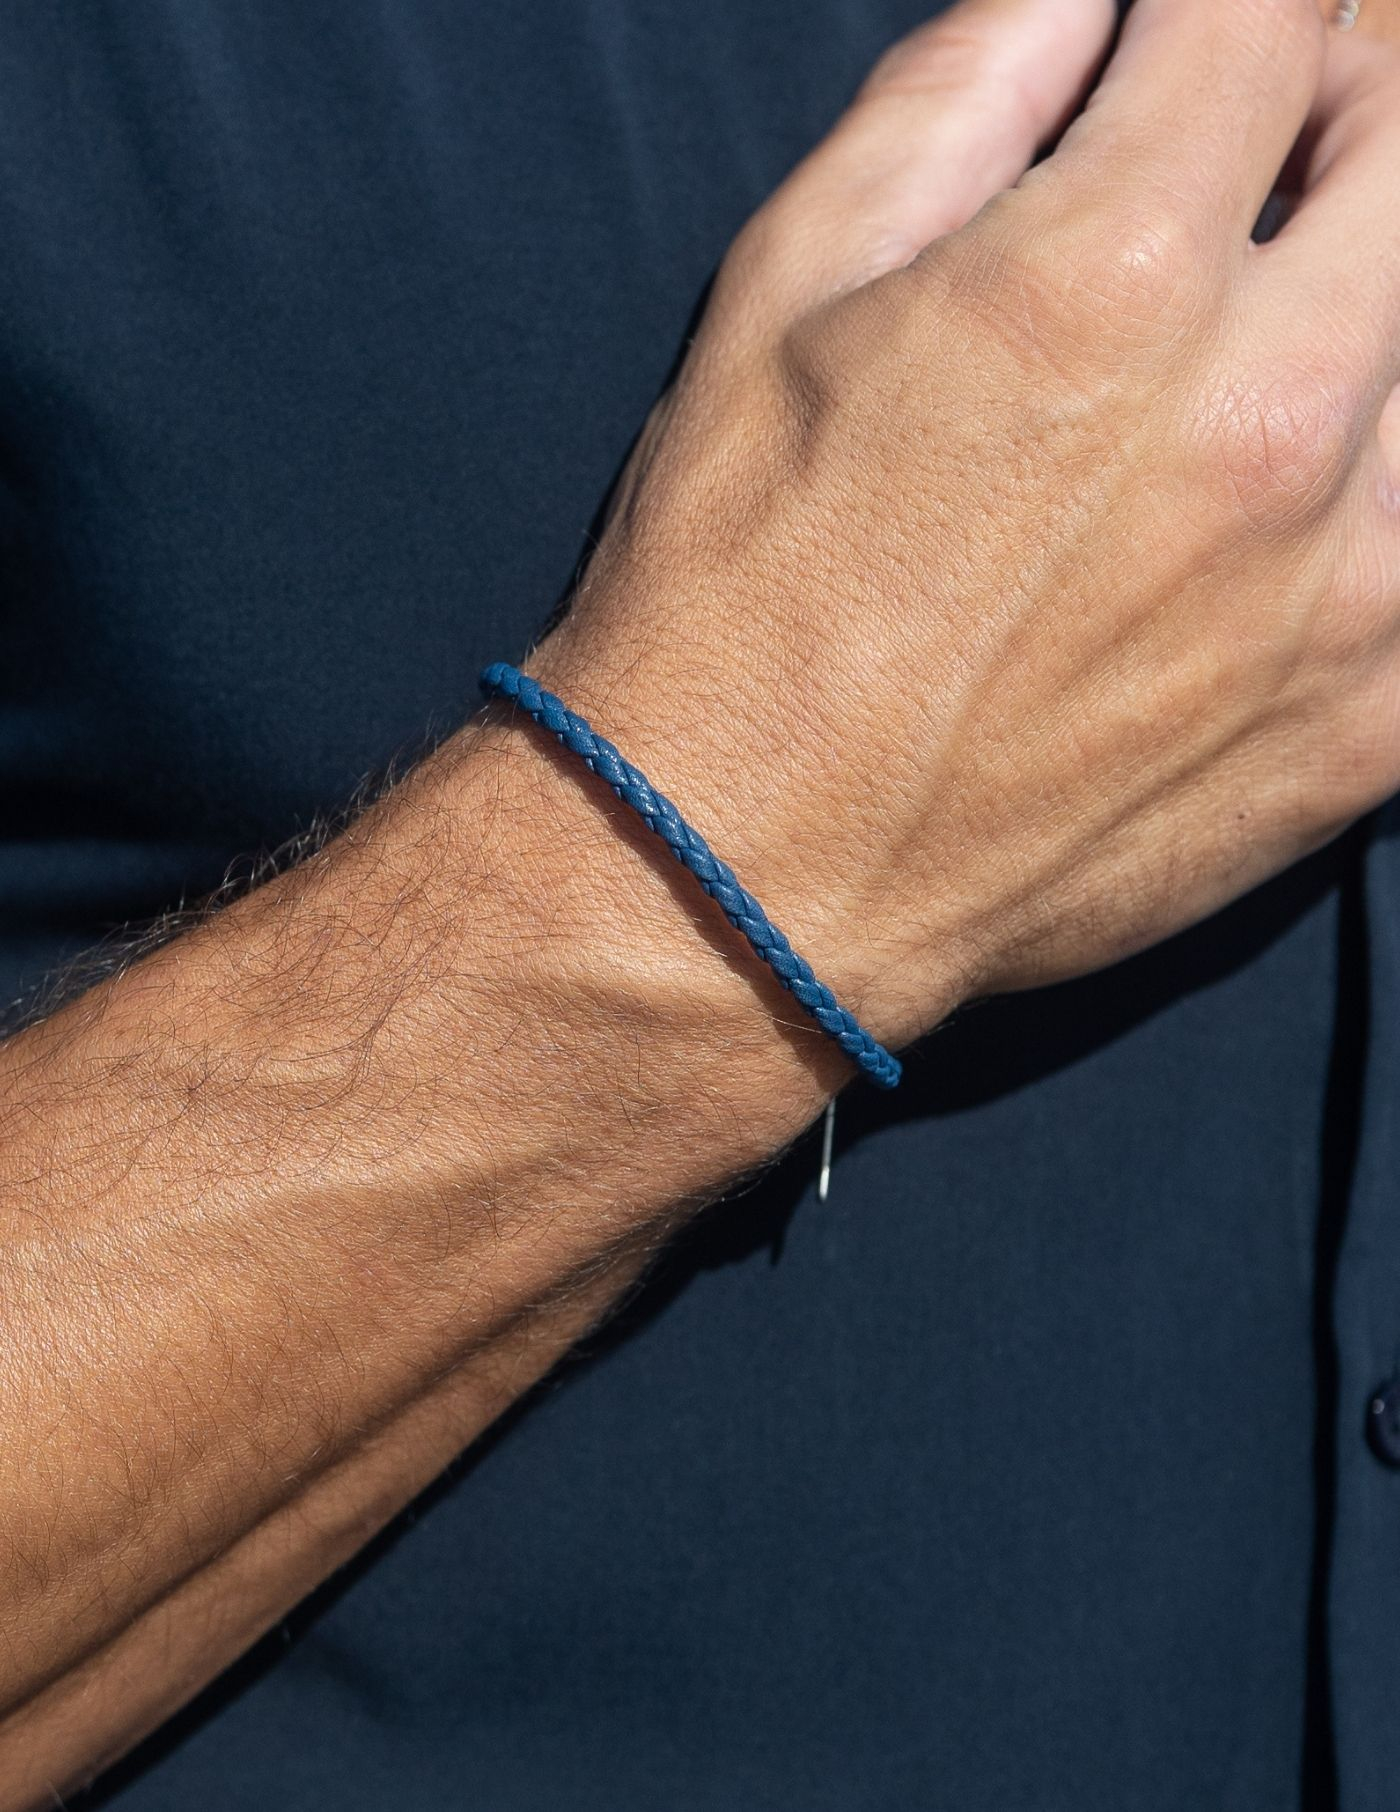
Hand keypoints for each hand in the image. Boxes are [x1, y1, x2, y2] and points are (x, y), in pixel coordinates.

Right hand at [528, 0, 1399, 1058]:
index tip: (1200, 35)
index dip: (1235, 1)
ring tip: (1270, 339)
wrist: (739, 888)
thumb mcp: (783, 296)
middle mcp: (1264, 421)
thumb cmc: (729, 604)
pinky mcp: (1373, 726)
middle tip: (1269, 142)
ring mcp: (1348, 588)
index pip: (1274, 13)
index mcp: (1105, 280)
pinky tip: (1291, 502)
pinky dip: (1383, 477)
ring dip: (1373, 295)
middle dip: (1348, 98)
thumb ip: (963, 91)